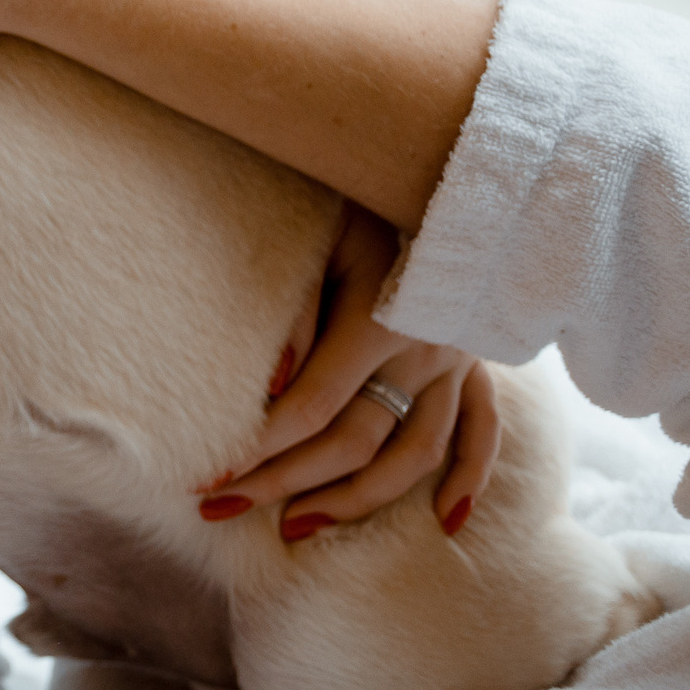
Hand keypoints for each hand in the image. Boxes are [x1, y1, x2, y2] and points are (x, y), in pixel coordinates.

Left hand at [196, 203, 498, 538]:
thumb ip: (296, 315)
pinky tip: (447, 521)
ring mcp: (459, 360)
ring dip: (355, 499)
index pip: (313, 409)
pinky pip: (483, 428)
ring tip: (295, 529)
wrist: (439, 161)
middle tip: (218, 508)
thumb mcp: (315, 238)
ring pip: (415, 453)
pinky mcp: (478, 357)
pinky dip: (469, 476)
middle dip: (281, 482)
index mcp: (382, 320)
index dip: (257, 450)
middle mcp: (427, 351)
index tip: (206, 478)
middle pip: (355, 443)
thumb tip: (270, 389)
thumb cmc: (358, 192)